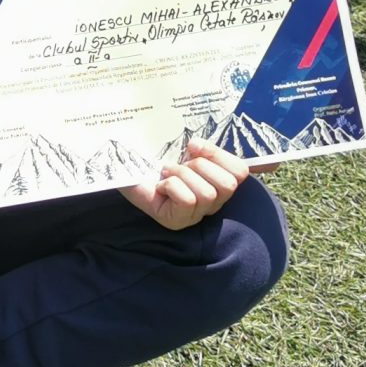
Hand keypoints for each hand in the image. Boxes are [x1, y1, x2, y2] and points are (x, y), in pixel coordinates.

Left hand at [121, 141, 250, 231]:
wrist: (125, 170)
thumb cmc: (155, 160)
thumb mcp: (183, 150)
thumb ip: (201, 147)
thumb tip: (198, 145)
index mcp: (217, 181)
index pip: (241, 172)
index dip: (220, 155)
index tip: (194, 146)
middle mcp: (211, 202)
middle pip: (228, 184)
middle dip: (201, 166)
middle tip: (181, 163)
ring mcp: (195, 214)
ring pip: (206, 193)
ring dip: (183, 175)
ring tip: (167, 173)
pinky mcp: (177, 221)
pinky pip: (188, 200)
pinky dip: (172, 186)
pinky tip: (160, 186)